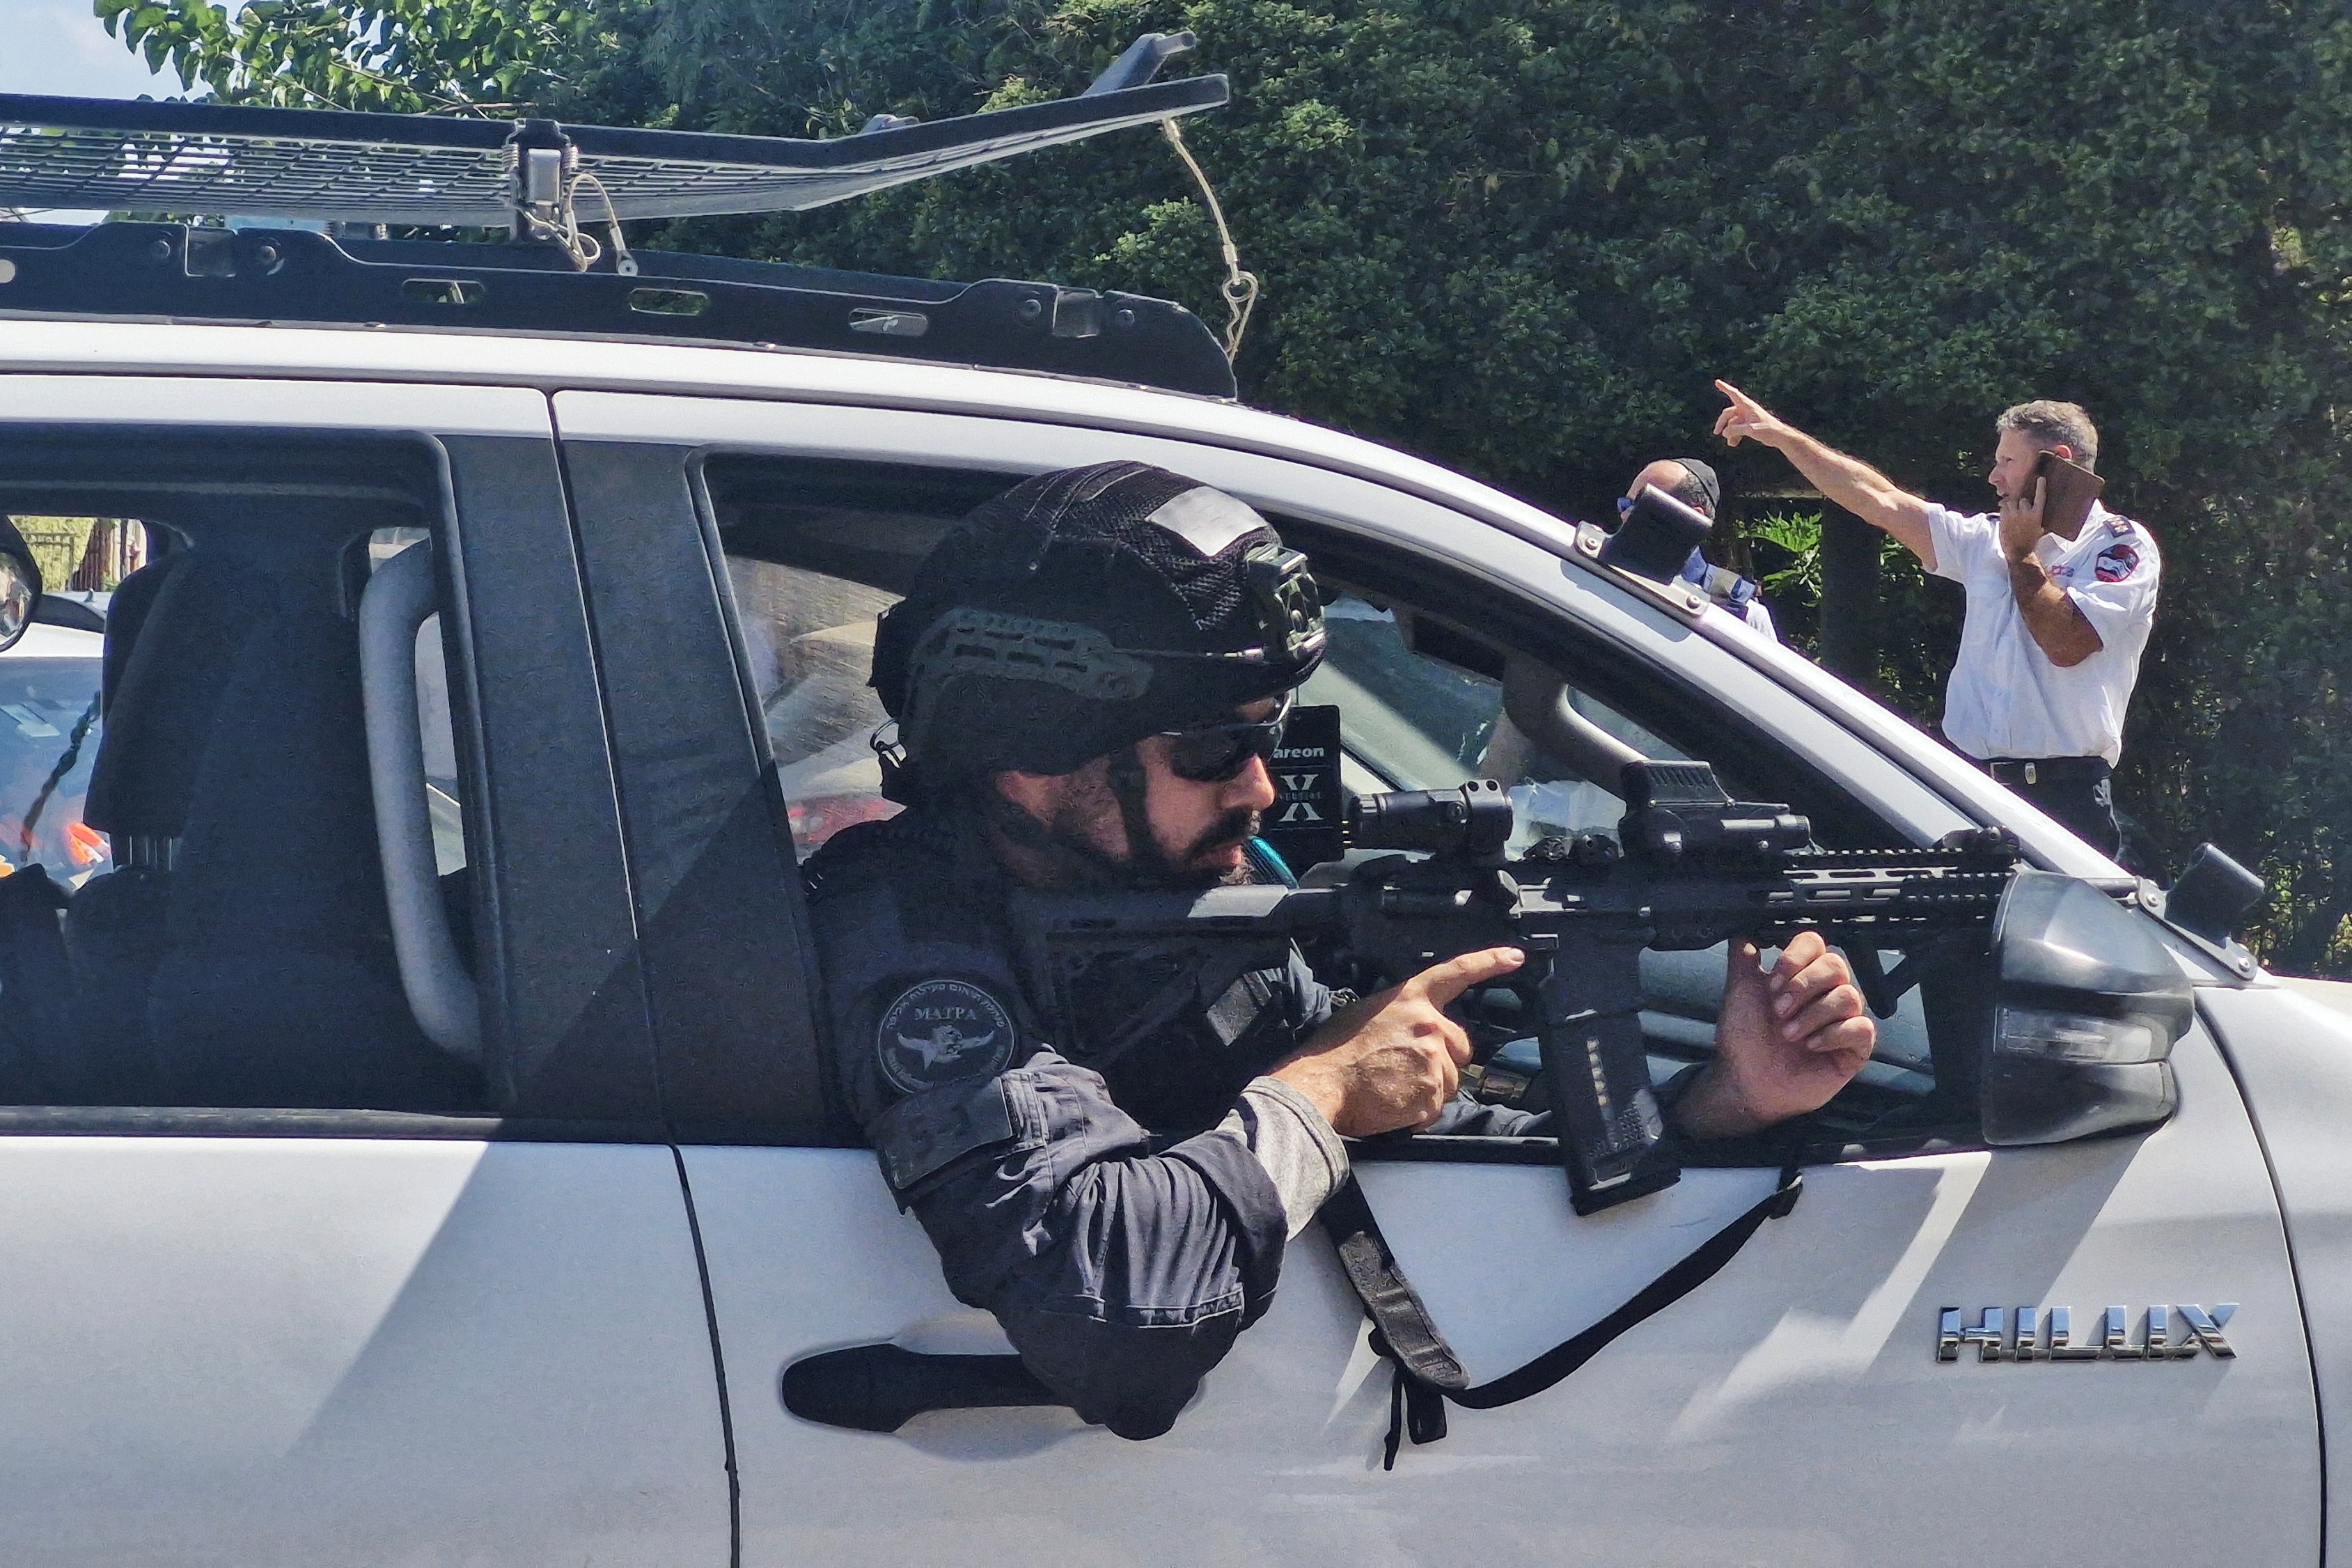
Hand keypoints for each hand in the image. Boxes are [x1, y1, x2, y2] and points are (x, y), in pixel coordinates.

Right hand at [1272, 947, 1524, 1136]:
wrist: (1320, 1085)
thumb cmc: (1334, 1052)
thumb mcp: (1367, 1013)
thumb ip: (1401, 1014)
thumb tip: (1412, 1023)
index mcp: (1411, 999)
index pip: (1457, 973)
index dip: (1489, 962)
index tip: (1514, 958)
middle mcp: (1429, 1025)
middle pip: (1461, 1046)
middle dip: (1444, 1059)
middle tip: (1406, 1068)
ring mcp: (1433, 1060)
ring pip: (1450, 1080)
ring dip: (1429, 1088)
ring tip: (1392, 1086)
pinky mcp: (1431, 1093)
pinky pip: (1436, 1106)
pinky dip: (1418, 1110)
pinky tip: (1392, 1103)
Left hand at [1674, 932, 1873, 1140]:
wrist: (1747, 1080)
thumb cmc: (1745, 1037)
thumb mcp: (1739, 990)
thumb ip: (1743, 956)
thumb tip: (1744, 929)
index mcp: (1801, 975)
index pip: (1815, 944)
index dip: (1796, 960)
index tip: (1772, 983)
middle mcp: (1825, 993)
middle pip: (1836, 965)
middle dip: (1804, 986)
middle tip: (1779, 1010)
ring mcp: (1842, 1019)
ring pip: (1849, 996)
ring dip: (1813, 1014)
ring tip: (1789, 1034)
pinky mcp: (1854, 1047)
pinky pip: (1862, 1028)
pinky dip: (1834, 1034)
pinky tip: (1811, 1046)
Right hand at [1713, 380, 1796, 450]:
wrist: (1779, 436)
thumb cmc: (1768, 430)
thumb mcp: (1750, 429)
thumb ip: (1735, 430)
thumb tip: (1725, 432)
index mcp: (1748, 406)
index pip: (1734, 394)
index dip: (1725, 388)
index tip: (1717, 382)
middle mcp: (1746, 410)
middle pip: (1729, 413)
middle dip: (1722, 423)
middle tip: (1717, 433)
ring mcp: (1747, 417)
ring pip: (1732, 423)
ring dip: (1729, 432)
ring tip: (1731, 443)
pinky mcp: (1749, 425)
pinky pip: (1737, 428)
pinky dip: (1734, 435)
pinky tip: (1734, 443)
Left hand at [1999, 474, 2046, 560]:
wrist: (2020, 552)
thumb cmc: (2029, 541)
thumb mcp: (2037, 527)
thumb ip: (2032, 515)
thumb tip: (2027, 507)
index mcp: (2038, 515)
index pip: (2040, 497)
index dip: (2040, 487)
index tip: (2041, 478)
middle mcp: (2027, 512)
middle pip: (2022, 500)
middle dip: (2020, 505)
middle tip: (2018, 515)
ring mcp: (2015, 514)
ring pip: (2011, 502)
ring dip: (2010, 506)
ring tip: (2012, 516)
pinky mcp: (2005, 518)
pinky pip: (2002, 508)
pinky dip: (2003, 510)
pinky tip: (2005, 516)